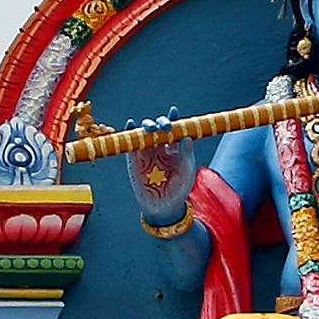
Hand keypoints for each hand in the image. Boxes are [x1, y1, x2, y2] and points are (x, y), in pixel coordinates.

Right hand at [127, 106, 195, 224]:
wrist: (164, 207)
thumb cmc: (179, 189)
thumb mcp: (187, 171)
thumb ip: (187, 154)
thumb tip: (187, 137)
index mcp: (175, 147)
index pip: (174, 128)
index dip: (173, 118)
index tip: (173, 111)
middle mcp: (160, 146)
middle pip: (158, 128)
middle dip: (160, 123)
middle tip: (164, 126)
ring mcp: (147, 152)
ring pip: (145, 132)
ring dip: (147, 126)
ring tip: (150, 128)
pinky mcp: (134, 159)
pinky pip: (132, 143)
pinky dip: (130, 132)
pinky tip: (131, 125)